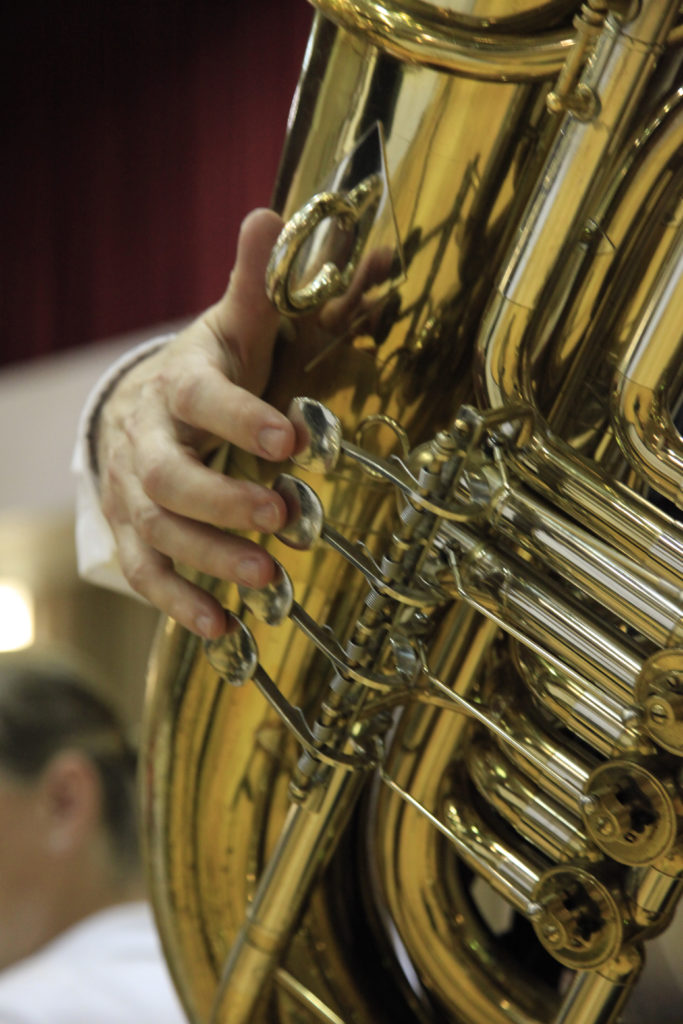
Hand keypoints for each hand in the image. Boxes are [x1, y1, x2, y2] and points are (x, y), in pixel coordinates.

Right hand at [95, 209, 296, 638]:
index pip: (201, 399)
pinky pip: (148, 574)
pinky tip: (223, 631)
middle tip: (283, 519)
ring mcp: (133, 493)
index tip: (293, 441)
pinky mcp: (135, 533)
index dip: (241, 419)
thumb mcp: (232, 326)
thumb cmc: (206, 369)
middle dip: (223, 500)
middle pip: (168, 477)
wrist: (143, 407)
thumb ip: (255, 283)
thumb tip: (272, 213)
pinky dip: (182, 604)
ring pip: (158, 532)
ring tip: (265, 580)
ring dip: (210, 560)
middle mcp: (145, 442)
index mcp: (177, 385)